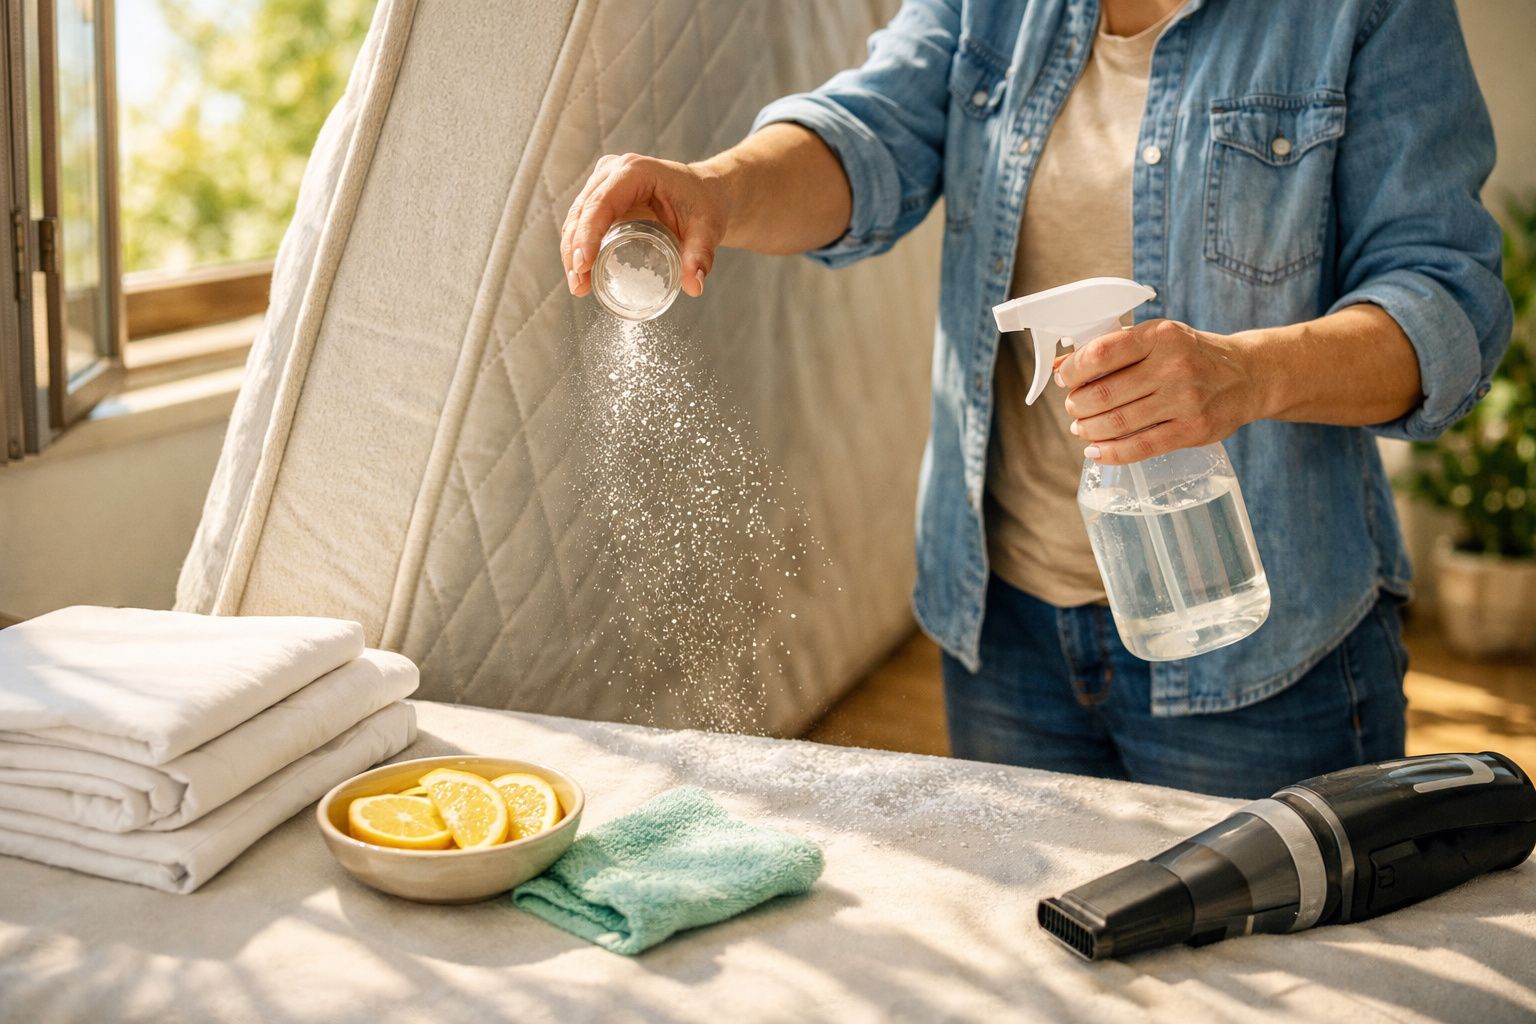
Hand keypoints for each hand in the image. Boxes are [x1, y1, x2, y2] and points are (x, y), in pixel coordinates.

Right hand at [560, 153, 729, 298]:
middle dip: (575, 250)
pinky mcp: (602, 195)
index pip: (602, 203)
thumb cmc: (705, 205)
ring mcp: (604, 181)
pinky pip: (582, 221)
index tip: (583, 265)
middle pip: (583, 211)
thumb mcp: (708, 229)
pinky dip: (578, 246)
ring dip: (571, 252)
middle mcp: (614, 171)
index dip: (588, 234)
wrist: (705, 194)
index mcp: (637, 171)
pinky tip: (580, 272)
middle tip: (579, 285)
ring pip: (577, 217)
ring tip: (578, 286)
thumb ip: (701, 255)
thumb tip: (694, 287)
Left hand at [1056, 319, 1261, 464]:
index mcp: (1160, 336)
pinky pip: (1140, 447)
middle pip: (1105, 392)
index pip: (1102, 353)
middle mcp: (1173, 366)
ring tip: (1082, 428)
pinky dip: (1110, 453)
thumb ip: (1113, 348)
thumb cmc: (1192, 354)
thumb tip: (1062, 365)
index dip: (1074, 370)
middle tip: (1074, 406)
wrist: (1247, 376)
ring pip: (1118, 422)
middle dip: (1078, 404)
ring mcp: (1184, 400)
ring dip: (1089, 429)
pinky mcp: (1191, 430)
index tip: (1064, 378)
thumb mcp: (1157, 337)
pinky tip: (1096, 452)